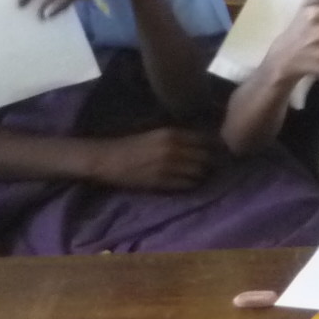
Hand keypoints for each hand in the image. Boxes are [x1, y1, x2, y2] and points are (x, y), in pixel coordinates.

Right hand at [86, 128, 216, 190]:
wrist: (108, 159)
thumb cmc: (132, 145)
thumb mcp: (157, 134)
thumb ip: (178, 137)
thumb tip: (201, 142)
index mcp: (172, 134)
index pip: (204, 140)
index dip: (209, 147)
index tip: (210, 152)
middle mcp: (173, 148)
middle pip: (205, 157)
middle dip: (207, 162)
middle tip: (206, 166)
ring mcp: (168, 166)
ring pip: (198, 172)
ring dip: (200, 174)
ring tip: (197, 176)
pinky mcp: (161, 181)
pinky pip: (186, 184)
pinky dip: (190, 184)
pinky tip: (187, 183)